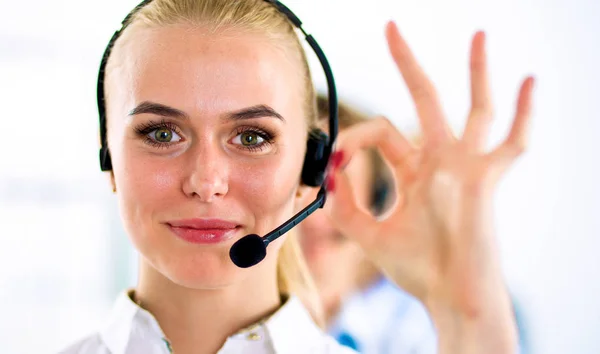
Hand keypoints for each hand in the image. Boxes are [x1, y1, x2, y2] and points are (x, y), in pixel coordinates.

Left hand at [325, 21, 533, 348]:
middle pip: (424, 100)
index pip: (380, 134)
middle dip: (407, 64)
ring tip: (480, 35)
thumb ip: (345, 208)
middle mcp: (442, 161)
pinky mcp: (486, 180)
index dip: (351, 141)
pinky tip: (529, 82)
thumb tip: (328, 178)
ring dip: (477, 72)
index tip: (333, 162)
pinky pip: (512, 144)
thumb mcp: (370, 235)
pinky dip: (523, 115)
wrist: (449, 296)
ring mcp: (466, 167)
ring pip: (473, 109)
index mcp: (415, 171)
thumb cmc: (419, 269)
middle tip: (392, 27)